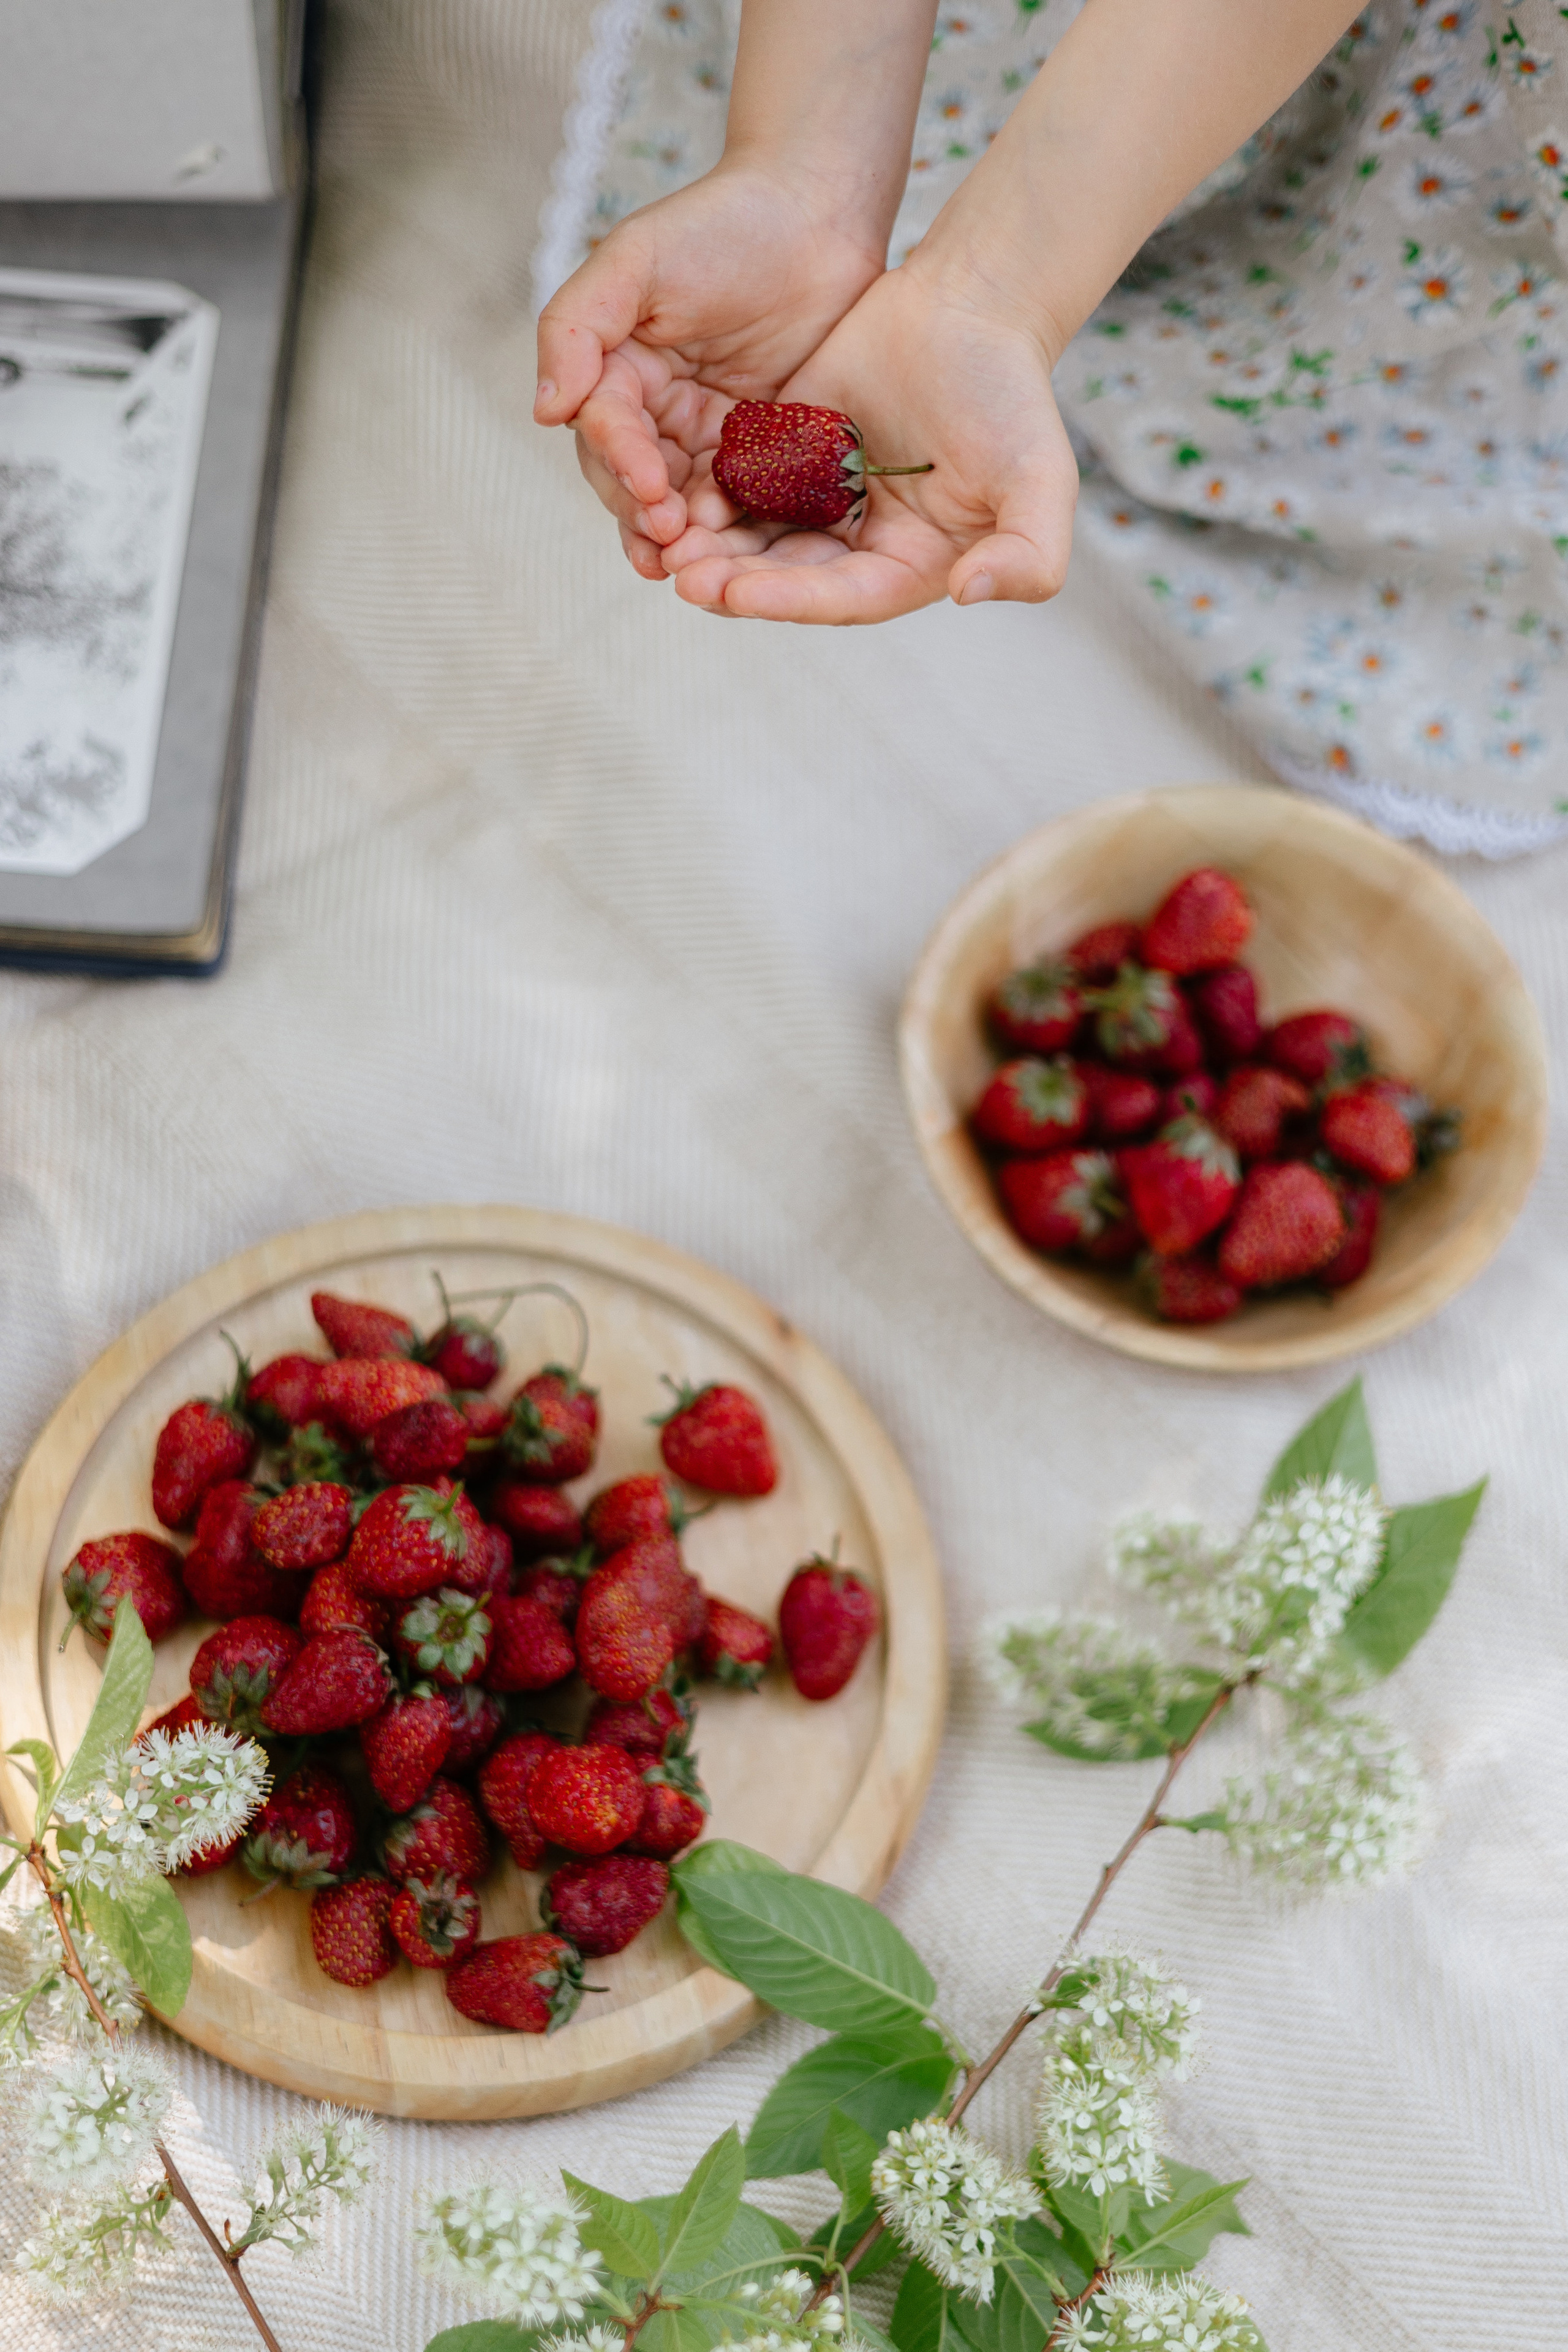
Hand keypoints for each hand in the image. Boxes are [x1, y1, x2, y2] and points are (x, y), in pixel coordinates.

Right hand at [535, 163, 886, 580]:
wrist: (816, 213)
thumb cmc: (721, 224)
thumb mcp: (635, 260)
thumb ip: (576, 328)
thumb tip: (545, 412)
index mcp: (617, 372)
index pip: (605, 430)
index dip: (622, 461)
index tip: (649, 486)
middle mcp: (656, 413)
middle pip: (634, 481)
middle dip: (646, 514)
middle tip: (668, 541)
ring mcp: (709, 437)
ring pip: (681, 504)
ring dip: (683, 540)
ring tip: (692, 569)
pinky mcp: (761, 453)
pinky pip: (741, 503)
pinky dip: (734, 532)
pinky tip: (740, 559)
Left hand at [657, 262, 1078, 622]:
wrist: (972, 301)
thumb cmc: (1013, 394)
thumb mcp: (1040, 483)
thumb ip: (1029, 555)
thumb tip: (971, 593)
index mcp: (910, 567)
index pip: (843, 598)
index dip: (789, 600)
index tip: (735, 594)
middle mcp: (861, 546)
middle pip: (787, 577)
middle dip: (733, 580)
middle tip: (681, 575)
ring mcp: (821, 500)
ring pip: (755, 536)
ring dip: (711, 546)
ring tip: (663, 542)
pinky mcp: (790, 454)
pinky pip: (741, 482)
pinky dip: (707, 492)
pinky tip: (666, 490)